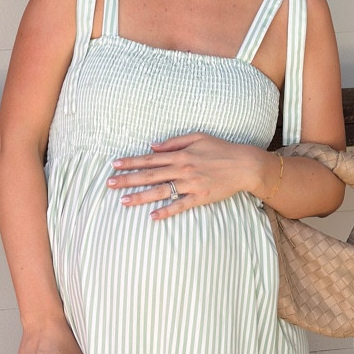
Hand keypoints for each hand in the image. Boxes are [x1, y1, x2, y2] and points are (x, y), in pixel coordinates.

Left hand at [107, 134, 278, 219]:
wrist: (244, 165)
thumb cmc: (221, 148)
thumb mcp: (198, 137)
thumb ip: (174, 142)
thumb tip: (152, 146)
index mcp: (180, 154)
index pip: (150, 159)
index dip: (131, 162)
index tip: (114, 165)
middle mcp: (182, 169)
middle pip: (150, 175)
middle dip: (128, 180)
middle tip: (109, 184)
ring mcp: (190, 185)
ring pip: (161, 191)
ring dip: (141, 197)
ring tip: (123, 202)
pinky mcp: (200, 197)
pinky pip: (180, 206)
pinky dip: (166, 211)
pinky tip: (153, 217)